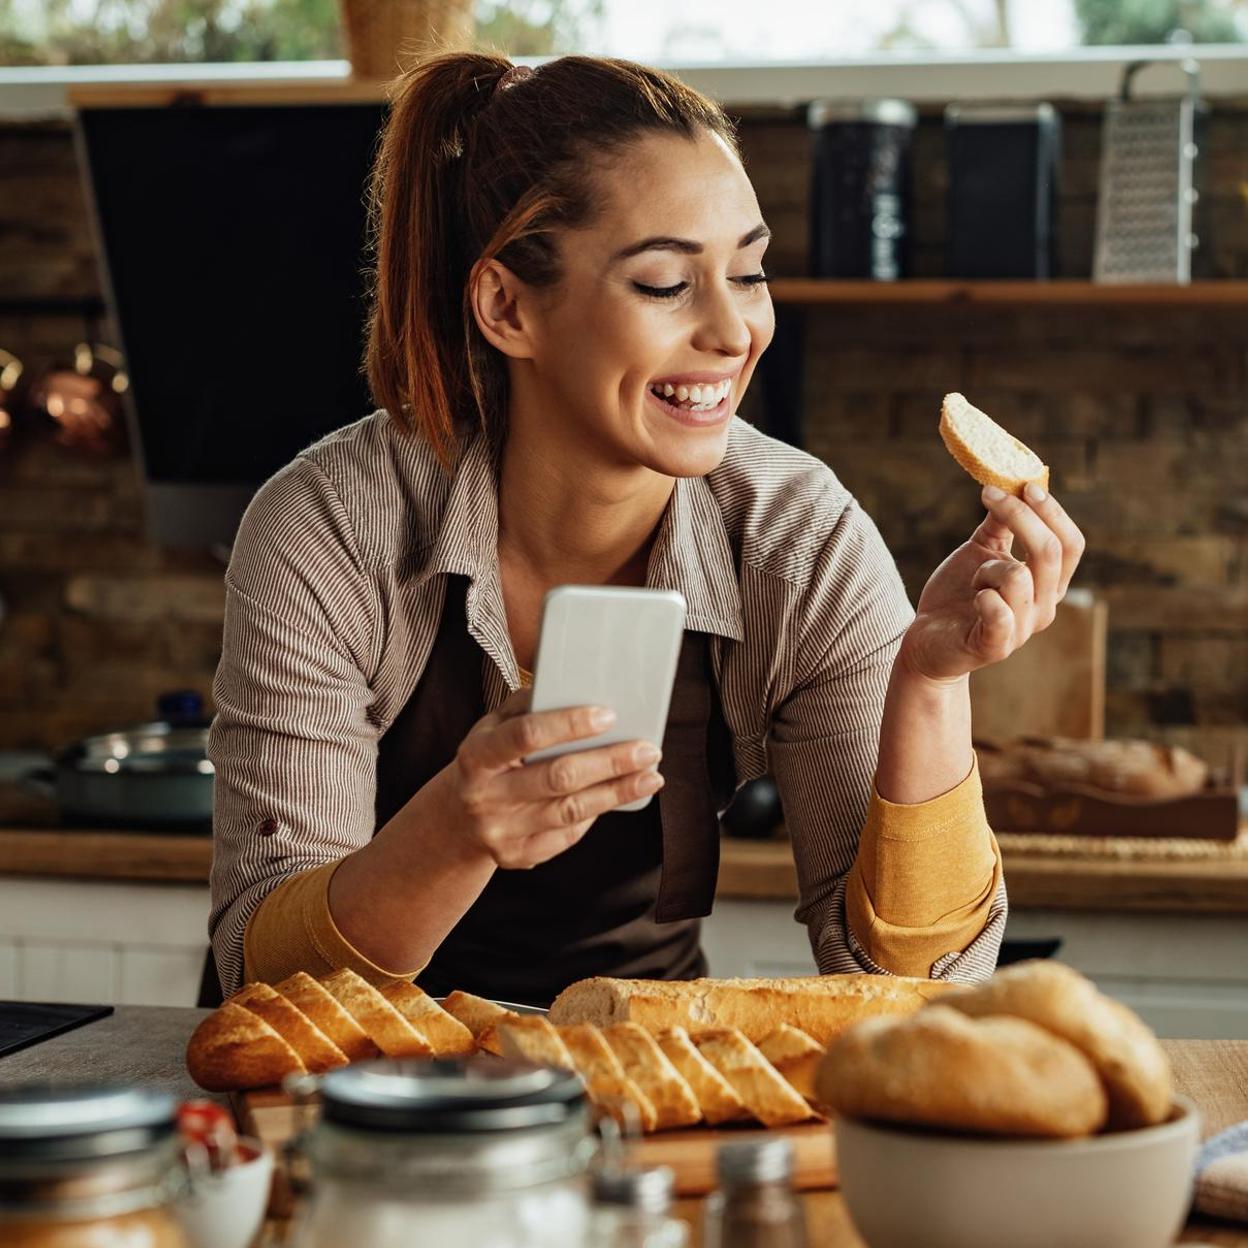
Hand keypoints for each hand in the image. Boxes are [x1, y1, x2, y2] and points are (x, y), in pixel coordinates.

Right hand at [432, 690, 663, 869]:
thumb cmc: (487, 760)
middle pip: (557, 778)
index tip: (609, 715)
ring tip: (651, 776)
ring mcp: (501, 831)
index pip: (526, 736)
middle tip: (648, 749)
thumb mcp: (492, 727)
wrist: (454, 821)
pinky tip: (619, 797)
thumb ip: (527, 707)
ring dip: (617, 792)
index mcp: (477, 756)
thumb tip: (576, 687)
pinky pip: (567, 835)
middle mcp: (485, 796)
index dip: (568, 724)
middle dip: (609, 762)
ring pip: (570, 811)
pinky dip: (596, 814)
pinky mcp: (517, 856)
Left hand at [899, 481, 1085, 684]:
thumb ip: (1000, 524)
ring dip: (987, 568)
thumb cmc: (958, 594)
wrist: (928, 640)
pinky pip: (1000, 613)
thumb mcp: (981, 552)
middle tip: (990, 495)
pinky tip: (974, 598)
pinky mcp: (995, 646)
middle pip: (1050, 553)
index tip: (1026, 485)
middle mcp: (1043, 607)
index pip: (1069, 544)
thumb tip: (1013, 483)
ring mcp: (1022, 630)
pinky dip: (984, 597)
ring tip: (973, 581)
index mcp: (1047, 584)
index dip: (1052, 512)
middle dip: (1021, 517)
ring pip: (1018, 577)